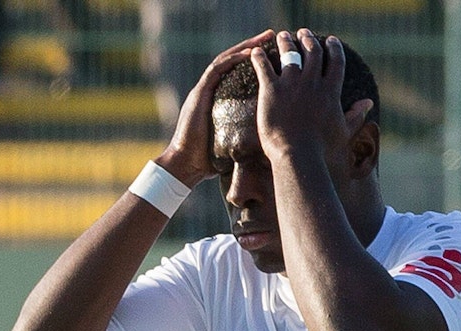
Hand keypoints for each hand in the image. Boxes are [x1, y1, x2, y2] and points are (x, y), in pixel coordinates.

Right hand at [154, 30, 275, 186]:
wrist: (186, 165)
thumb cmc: (209, 160)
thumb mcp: (234, 141)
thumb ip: (247, 133)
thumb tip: (274, 138)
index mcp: (217, 99)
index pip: (237, 72)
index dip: (254, 61)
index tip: (273, 53)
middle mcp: (210, 90)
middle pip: (233, 61)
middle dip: (253, 47)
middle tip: (271, 36)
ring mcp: (203, 90)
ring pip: (226, 60)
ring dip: (245, 47)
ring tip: (264, 38)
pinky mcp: (199, 93)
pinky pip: (217, 69)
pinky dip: (233, 59)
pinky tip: (250, 52)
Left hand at [249, 30, 373, 168]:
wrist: (298, 156)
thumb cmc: (322, 149)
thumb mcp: (344, 130)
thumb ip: (355, 114)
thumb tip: (368, 102)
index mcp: (331, 90)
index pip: (336, 60)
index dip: (334, 47)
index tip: (330, 40)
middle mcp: (313, 83)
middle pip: (312, 51)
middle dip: (308, 38)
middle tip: (303, 33)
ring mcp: (292, 85)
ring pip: (289, 53)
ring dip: (286, 41)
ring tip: (283, 36)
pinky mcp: (272, 91)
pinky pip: (264, 66)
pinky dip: (260, 57)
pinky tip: (256, 52)